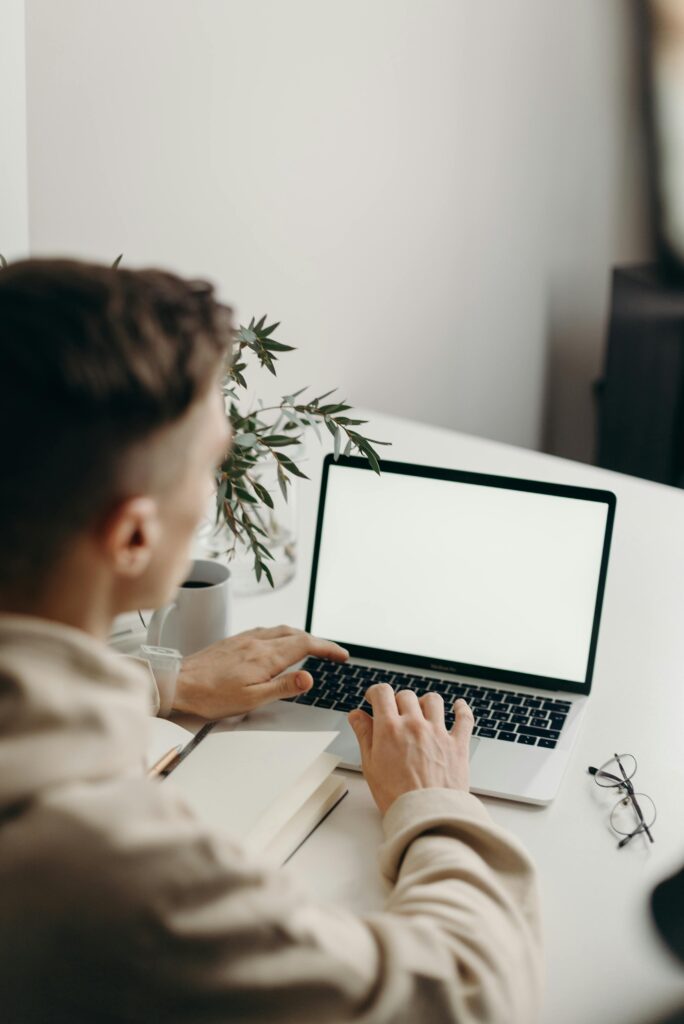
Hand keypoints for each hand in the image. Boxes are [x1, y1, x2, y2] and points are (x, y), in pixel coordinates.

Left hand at [172, 625, 348, 718]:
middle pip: (296, 633)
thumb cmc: (211, 695)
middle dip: (318, 642)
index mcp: (266, 656)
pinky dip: (281, 635)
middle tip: (331, 653)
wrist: (178, 682)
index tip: (341, 655)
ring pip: (281, 630)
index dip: (327, 648)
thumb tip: (309, 678)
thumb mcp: (251, 700)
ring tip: (310, 647)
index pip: (306, 644)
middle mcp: (257, 641)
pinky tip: (277, 643)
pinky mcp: (234, 640)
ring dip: (301, 636)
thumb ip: (282, 687)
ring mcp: (245, 638)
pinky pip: (265, 631)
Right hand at [348, 685, 473, 814]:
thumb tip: (356, 716)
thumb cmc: (396, 796)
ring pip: (433, 700)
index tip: (374, 699)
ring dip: (425, 703)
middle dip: (398, 701)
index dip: (376, 692)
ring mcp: (438, 733)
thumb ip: (364, 735)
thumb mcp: (370, 766)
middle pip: (406, 695)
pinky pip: (464, 718)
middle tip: (395, 713)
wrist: (426, 816)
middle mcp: (415, 725)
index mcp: (390, 729)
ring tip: (422, 712)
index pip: (382, 693)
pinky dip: (461, 709)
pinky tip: (458, 706)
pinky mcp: (458, 744)